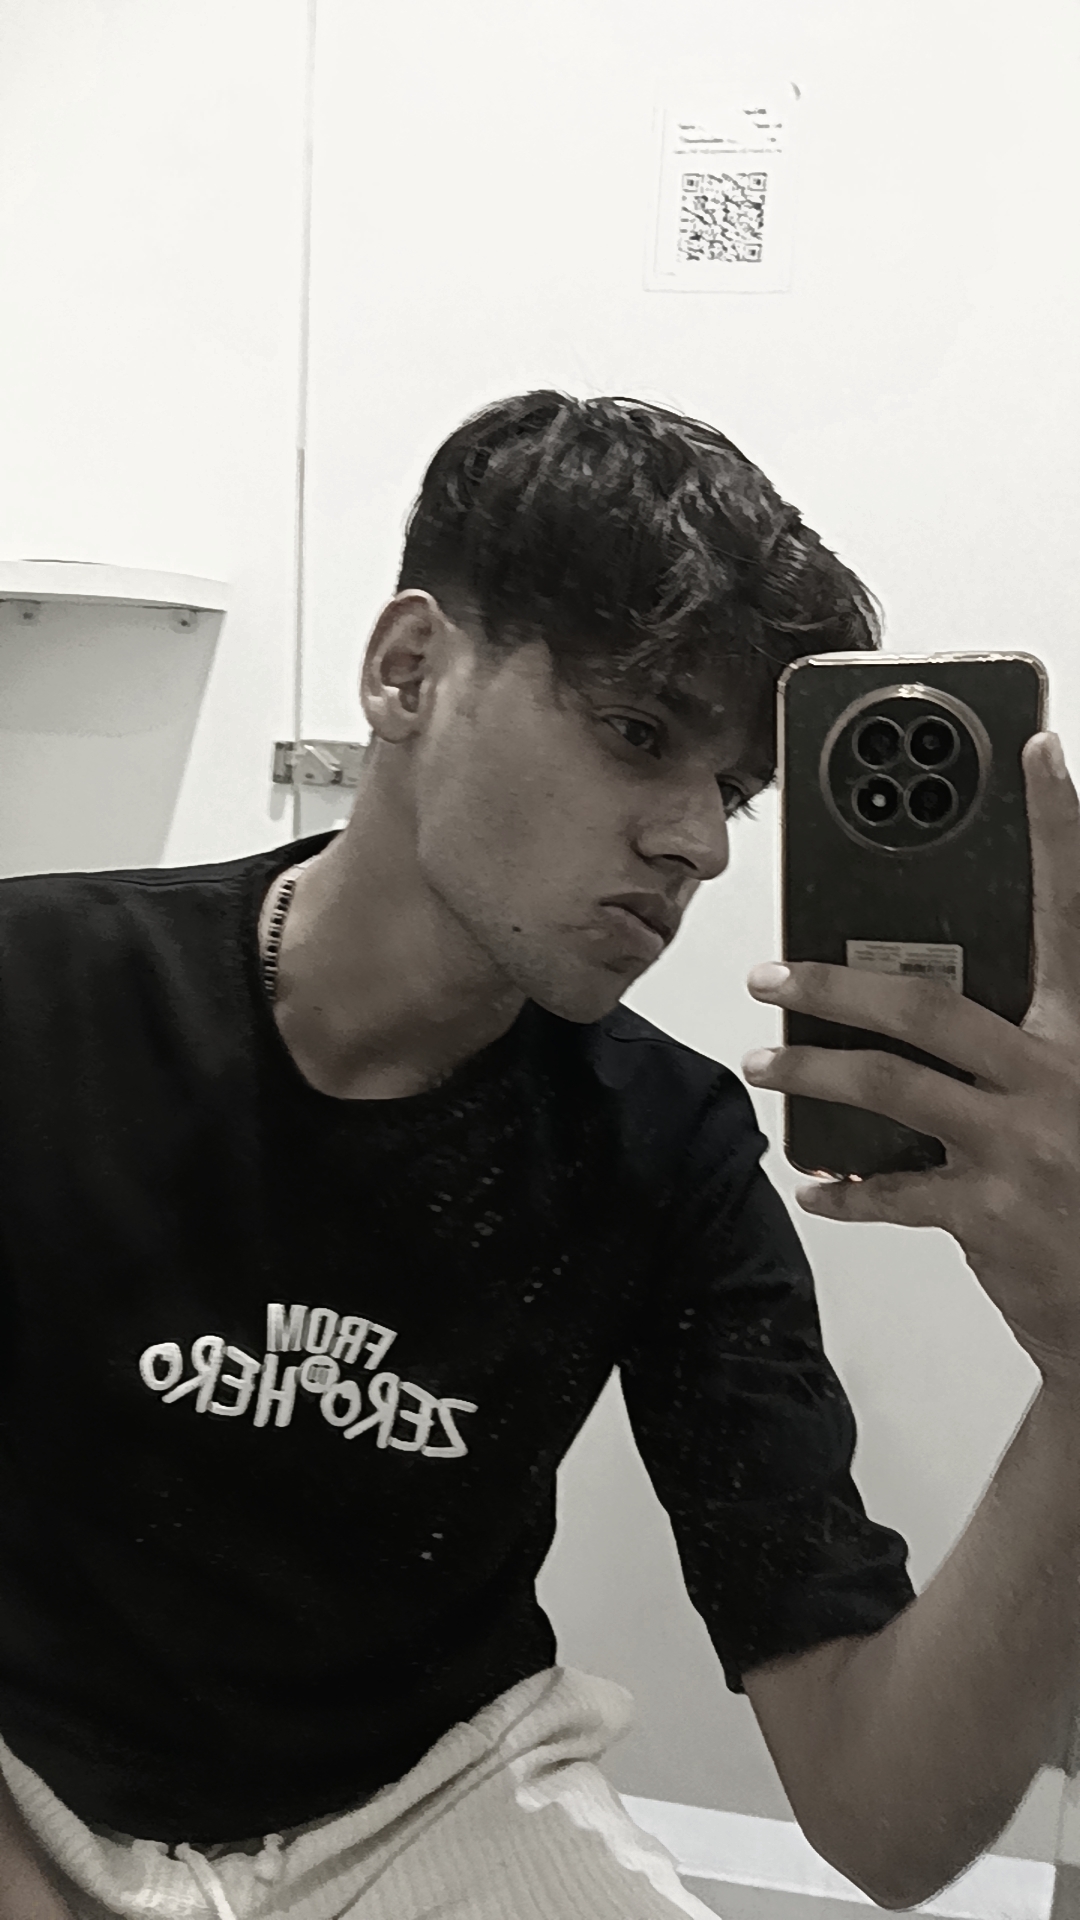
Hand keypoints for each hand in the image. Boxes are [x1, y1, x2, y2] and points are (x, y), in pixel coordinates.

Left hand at [742, 730, 1079, 1387]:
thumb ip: (1032, 1045)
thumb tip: (942, 1012)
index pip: (1074, 912)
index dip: (1060, 828)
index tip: (1037, 753)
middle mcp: (1061, 1077)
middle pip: (929, 1005)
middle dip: (834, 985)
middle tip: (772, 974)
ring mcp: (1027, 1149)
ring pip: (891, 1087)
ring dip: (813, 1071)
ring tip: (765, 1062)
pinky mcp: (993, 1217)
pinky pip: (893, 1192)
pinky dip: (845, 1188)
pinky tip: (814, 1183)